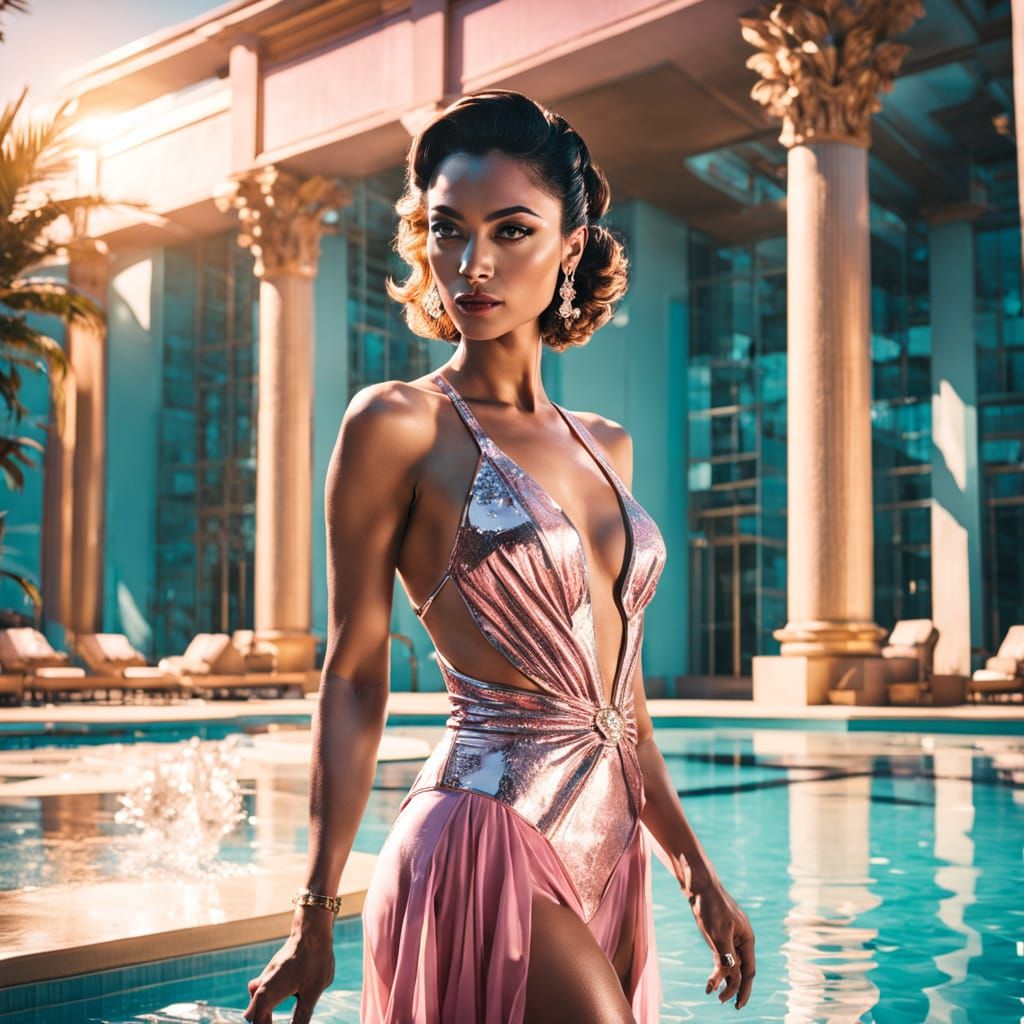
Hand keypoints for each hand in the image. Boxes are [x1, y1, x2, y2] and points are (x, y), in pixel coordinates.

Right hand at [243, 918, 335, 1023]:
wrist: (312, 931)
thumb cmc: (314, 960)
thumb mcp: (312, 992)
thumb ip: (301, 1016)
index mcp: (268, 993)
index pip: (255, 1021)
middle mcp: (262, 986)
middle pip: (253, 1014)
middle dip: (263, 1023)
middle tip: (275, 1022)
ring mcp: (265, 978)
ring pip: (258, 1004)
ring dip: (265, 1016)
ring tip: (276, 1019)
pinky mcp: (272, 974)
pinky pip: (264, 993)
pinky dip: (268, 1005)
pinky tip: (278, 1007)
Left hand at [689, 881, 755, 1009]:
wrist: (699, 884)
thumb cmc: (711, 906)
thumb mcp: (719, 934)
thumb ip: (726, 957)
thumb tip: (731, 979)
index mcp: (747, 939)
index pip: (749, 970)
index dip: (744, 989)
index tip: (737, 1005)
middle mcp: (741, 939)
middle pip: (741, 969)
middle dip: (734, 987)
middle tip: (724, 1002)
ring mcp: (730, 936)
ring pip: (730, 964)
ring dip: (723, 979)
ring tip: (714, 993)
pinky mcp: (719, 933)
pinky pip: (721, 955)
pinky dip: (717, 968)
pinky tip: (711, 978)